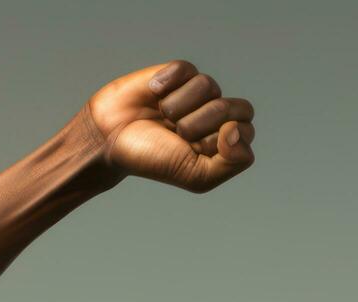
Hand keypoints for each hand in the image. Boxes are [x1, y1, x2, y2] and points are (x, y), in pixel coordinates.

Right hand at [77, 59, 254, 192]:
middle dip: (204, 122)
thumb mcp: (197, 176)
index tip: (194, 148)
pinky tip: (153, 94)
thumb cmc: (155, 160)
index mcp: (227, 141)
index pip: (246, 130)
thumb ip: (231, 163)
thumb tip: (237, 129)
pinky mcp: (177, 73)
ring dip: (179, 106)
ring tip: (163, 116)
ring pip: (209, 86)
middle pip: (238, 106)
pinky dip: (167, 83)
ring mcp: (198, 92)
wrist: (111, 140)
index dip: (221, 139)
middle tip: (179, 133)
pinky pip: (186, 69)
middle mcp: (217, 115)